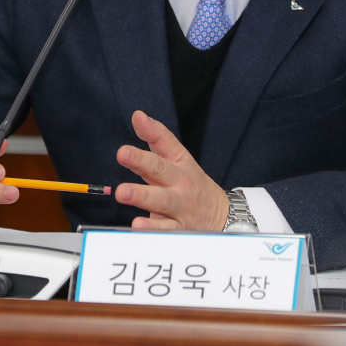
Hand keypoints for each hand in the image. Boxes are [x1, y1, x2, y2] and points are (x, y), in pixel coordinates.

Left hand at [114, 110, 228, 231]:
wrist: (222, 216)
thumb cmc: (192, 184)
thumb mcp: (179, 158)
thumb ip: (156, 137)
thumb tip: (138, 116)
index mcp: (179, 163)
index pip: (165, 142)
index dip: (151, 130)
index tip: (138, 118)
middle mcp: (180, 183)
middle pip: (161, 170)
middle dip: (141, 161)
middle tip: (123, 153)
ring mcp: (180, 206)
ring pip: (161, 200)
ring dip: (142, 196)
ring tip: (123, 192)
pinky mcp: (179, 229)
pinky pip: (165, 229)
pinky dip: (152, 229)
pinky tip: (137, 225)